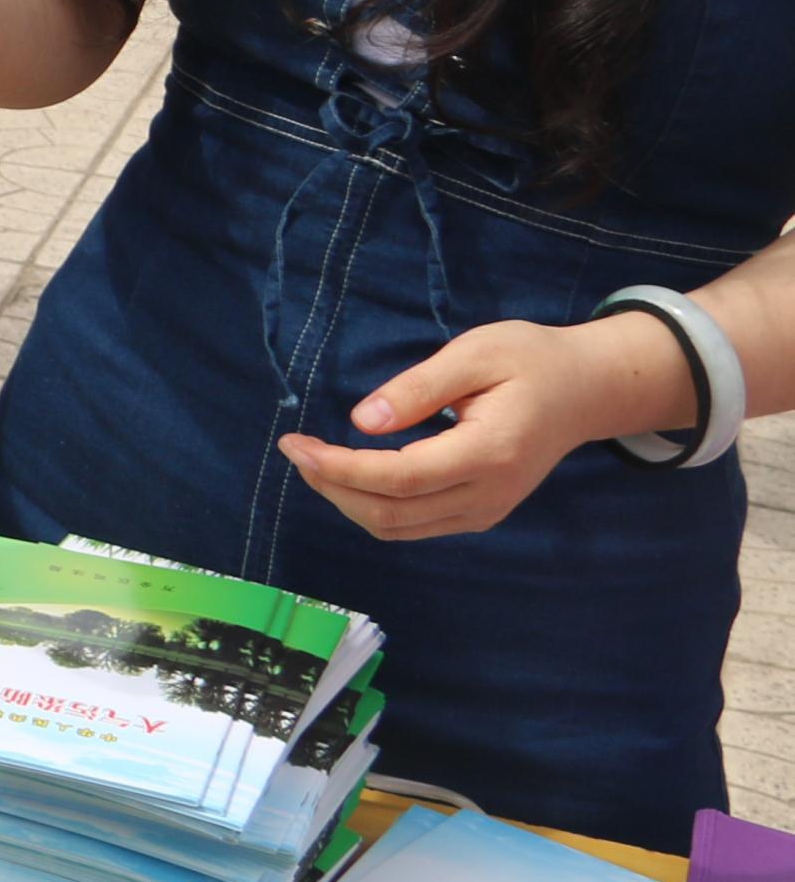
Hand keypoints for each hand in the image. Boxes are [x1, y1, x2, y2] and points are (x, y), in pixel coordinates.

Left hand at [280, 313, 695, 541]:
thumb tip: (362, 422)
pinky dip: (375, 506)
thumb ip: (418, 388)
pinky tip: (351, 474)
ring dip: (348, 501)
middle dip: (333, 487)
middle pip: (392, 514)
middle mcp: (489, 494)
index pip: (399, 478)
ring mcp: (488, 510)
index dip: (339, 468)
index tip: (295, 445)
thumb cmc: (531, 361)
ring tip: (314, 460)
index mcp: (489, 453)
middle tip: (295, 449)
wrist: (586, 391)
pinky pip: (417, 524)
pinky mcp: (483, 511)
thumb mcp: (475, 353)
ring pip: (401, 528)